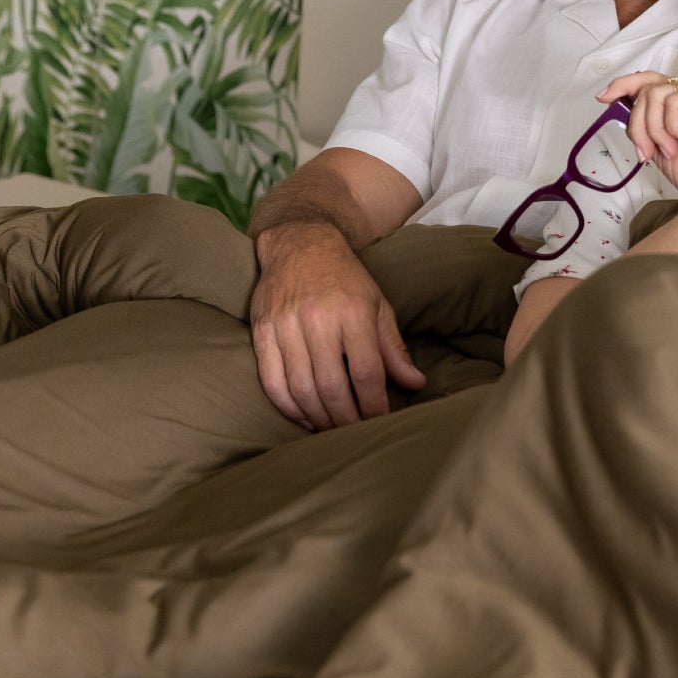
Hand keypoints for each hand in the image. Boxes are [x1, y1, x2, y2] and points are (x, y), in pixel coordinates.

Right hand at [250, 222, 424, 429]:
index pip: (366, 372)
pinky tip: (303, 416)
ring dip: (318, 417)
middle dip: (345, 419)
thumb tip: (415, 384)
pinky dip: (287, 406)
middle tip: (353, 434)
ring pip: (300, 388)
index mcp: (353, 312)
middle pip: (332, 386)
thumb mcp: (378, 305)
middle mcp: (318, 319)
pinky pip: (271, 381)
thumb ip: (393, 348)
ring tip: (331, 429)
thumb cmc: (345, 278)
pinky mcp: (261, 331)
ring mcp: (285, 326)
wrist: (299, 243)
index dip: (373, 405)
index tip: (378, 422)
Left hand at [602, 73, 677, 219]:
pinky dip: (672, 128)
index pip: (651, 79)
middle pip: (648, 89)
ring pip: (656, 95)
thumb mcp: (658, 144)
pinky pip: (674, 103)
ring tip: (670, 151)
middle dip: (638, 124)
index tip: (603, 98)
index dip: (624, 84)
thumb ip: (644, 121)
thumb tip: (617, 99)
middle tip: (647, 152)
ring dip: (653, 130)